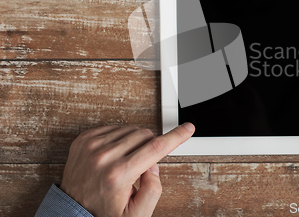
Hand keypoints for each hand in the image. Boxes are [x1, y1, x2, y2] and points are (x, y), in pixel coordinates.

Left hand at [60, 123, 194, 216]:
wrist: (72, 212)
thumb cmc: (104, 214)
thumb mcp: (136, 214)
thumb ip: (152, 190)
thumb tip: (153, 164)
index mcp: (118, 175)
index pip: (155, 148)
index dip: (176, 137)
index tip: (188, 128)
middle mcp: (103, 157)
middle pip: (144, 135)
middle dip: (150, 147)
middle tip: (141, 167)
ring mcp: (91, 146)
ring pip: (130, 130)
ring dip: (135, 143)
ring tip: (126, 162)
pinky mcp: (83, 140)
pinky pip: (114, 128)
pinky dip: (120, 139)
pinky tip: (115, 155)